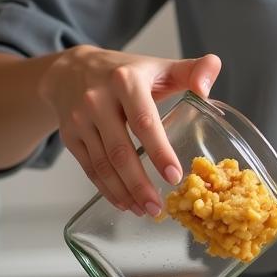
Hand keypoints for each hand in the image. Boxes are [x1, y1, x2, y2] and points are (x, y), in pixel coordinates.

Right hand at [38, 45, 220, 214]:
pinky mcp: (70, 136)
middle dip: (139, 184)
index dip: (159, 152)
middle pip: (120, 150)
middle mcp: (98, 100)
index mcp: (126, 81)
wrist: (70, 70)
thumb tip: (206, 87)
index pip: (144, 122)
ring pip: (102, 164)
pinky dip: (107, 189)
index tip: (174, 177)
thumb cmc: (126, 72)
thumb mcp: (160, 66)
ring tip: (145, 210)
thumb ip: (193, 70)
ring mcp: (80, 119)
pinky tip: (124, 202)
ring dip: (124, 192)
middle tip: (158, 207)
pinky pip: (89, 168)